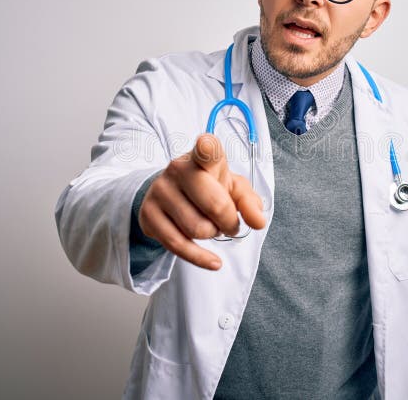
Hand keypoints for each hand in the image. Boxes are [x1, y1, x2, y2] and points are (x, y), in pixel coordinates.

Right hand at [138, 133, 265, 269]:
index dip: (206, 148)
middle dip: (230, 222)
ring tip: (211, 227)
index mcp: (202, 158)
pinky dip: (200, 258)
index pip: (206, 151)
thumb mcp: (232, 188)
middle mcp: (178, 169)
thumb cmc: (208, 187)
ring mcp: (160, 191)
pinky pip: (178, 245)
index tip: (205, 144)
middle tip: (230, 224)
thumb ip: (249, 202)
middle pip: (214, 205)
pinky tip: (214, 262)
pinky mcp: (148, 215)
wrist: (170, 194)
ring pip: (198, 229)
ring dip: (212, 235)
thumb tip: (258, 222)